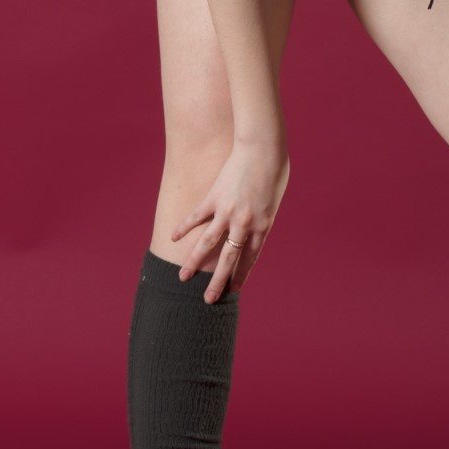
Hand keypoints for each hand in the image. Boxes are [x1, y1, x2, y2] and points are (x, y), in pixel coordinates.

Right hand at [170, 141, 289, 300]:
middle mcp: (244, 224)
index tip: (233, 290)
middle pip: (228, 259)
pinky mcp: (213, 198)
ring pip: (207, 243)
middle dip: (217, 281)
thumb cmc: (275, 169)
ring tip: (182, 277)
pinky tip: (173, 238)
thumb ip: (262, 213)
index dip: (241, 275)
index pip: (250, 258)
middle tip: (208, 299)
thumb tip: (254, 221)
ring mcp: (227, 212)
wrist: (264, 148)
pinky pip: (196, 217)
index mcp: (263, 225)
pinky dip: (184, 227)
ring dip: (194, 262)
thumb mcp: (274, 198)